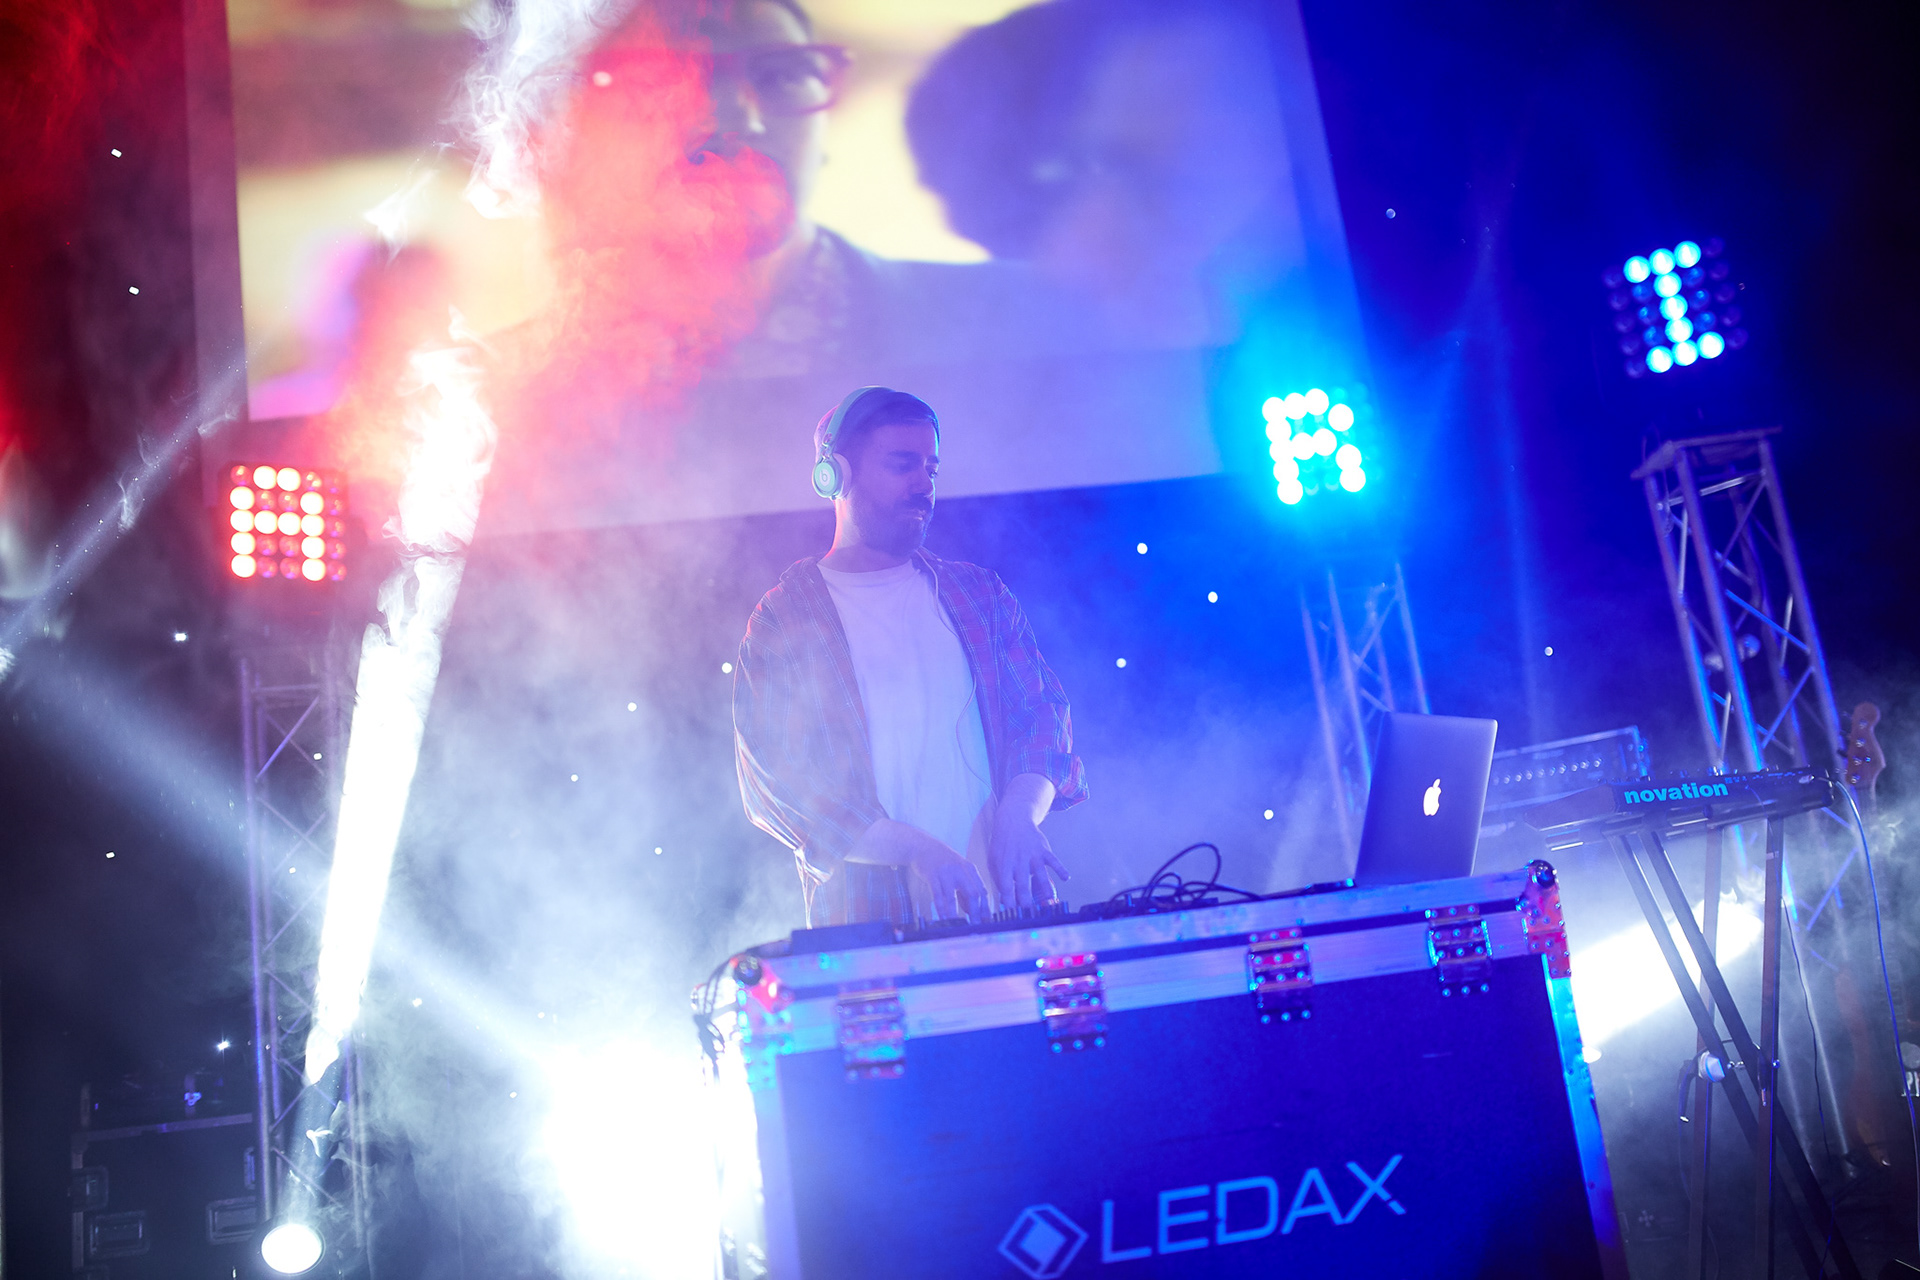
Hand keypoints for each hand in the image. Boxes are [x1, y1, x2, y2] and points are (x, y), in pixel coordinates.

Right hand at [848, 818, 986, 920]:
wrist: (922, 845)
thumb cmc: (942, 860)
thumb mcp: (959, 871)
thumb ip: (966, 890)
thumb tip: (971, 911)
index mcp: (970, 869)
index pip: (982, 891)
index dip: (985, 908)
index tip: (987, 921)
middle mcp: (960, 870)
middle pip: (972, 894)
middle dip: (975, 913)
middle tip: (976, 926)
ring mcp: (946, 873)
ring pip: (953, 897)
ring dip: (956, 914)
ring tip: (959, 926)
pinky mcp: (932, 875)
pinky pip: (937, 895)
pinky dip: (941, 909)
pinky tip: (943, 918)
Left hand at [990, 774, 1067, 910]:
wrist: (1013, 820)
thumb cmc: (1002, 845)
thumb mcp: (994, 860)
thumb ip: (999, 879)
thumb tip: (1005, 900)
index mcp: (1004, 865)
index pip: (1006, 886)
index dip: (1009, 900)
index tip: (1012, 913)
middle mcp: (1018, 860)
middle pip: (1022, 883)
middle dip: (1026, 899)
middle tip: (1029, 913)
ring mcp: (1032, 854)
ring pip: (1040, 874)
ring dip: (1045, 889)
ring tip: (1049, 902)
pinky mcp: (1043, 849)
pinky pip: (1053, 860)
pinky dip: (1060, 869)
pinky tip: (1066, 878)